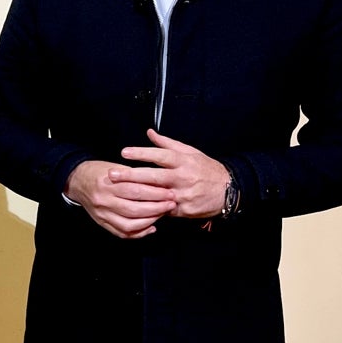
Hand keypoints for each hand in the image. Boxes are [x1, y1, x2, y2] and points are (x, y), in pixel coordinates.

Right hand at [64, 159, 174, 238]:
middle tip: (171, 204)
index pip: (136, 190)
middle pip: (134, 209)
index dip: (156, 193)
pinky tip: (151, 227)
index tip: (170, 192)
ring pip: (129, 224)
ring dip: (150, 221)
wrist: (77, 181)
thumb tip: (159, 184)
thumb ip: (134, 176)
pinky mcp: (102, 223)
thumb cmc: (99, 172)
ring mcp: (102, 214)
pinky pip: (122, 233)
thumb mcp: (115, 167)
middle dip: (157, 208)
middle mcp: (104, 200)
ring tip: (162, 214)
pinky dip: (139, 233)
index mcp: (107, 183)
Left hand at [115, 129, 229, 218]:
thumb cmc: (206, 169)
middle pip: (153, 176)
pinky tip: (133, 208)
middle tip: (112, 174)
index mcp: (183, 161)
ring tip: (117, 192)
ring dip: (136, 194)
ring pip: (156, 195)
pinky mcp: (183, 210)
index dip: (141, 153)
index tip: (124, 152)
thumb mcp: (190, 152)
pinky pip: (163, 210)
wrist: (229, 190)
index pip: (159, 155)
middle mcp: (182, 177)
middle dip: (131, 175)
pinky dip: (149, 209)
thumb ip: (167, 143)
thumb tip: (150, 132)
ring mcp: (182, 195)